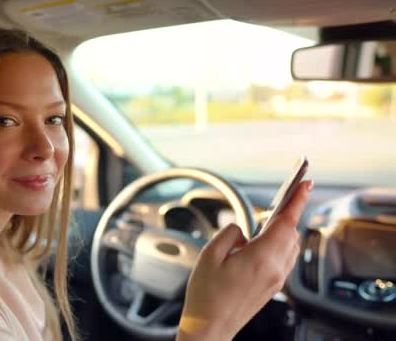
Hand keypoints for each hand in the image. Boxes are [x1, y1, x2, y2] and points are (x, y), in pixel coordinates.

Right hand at [177, 180, 312, 340]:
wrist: (210, 326)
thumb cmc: (207, 295)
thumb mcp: (210, 255)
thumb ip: (230, 233)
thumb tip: (243, 230)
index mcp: (261, 258)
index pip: (286, 222)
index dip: (297, 200)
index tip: (305, 184)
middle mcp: (274, 269)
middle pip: (290, 232)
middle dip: (287, 213)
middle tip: (281, 198)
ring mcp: (276, 280)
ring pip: (289, 245)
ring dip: (282, 230)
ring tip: (267, 221)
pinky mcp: (272, 287)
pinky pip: (284, 258)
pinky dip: (279, 244)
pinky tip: (262, 242)